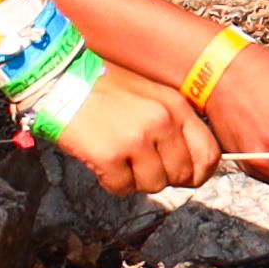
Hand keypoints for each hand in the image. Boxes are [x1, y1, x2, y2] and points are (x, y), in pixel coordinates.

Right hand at [45, 64, 214, 196]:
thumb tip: (188, 164)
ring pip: (154, 186)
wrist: (60, 79)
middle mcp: (161, 121)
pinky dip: (111, 182)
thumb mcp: (150, 95)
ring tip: (118, 156)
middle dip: (163, 176)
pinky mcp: (110, 155)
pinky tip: (101, 160)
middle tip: (140, 163)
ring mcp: (136, 139)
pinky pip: (122, 188)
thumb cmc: (103, 87)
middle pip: (181, 175)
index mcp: (175, 106)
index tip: (184, 176)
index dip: (198, 173)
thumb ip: (172, 124)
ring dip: (135, 179)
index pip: (209, 154)